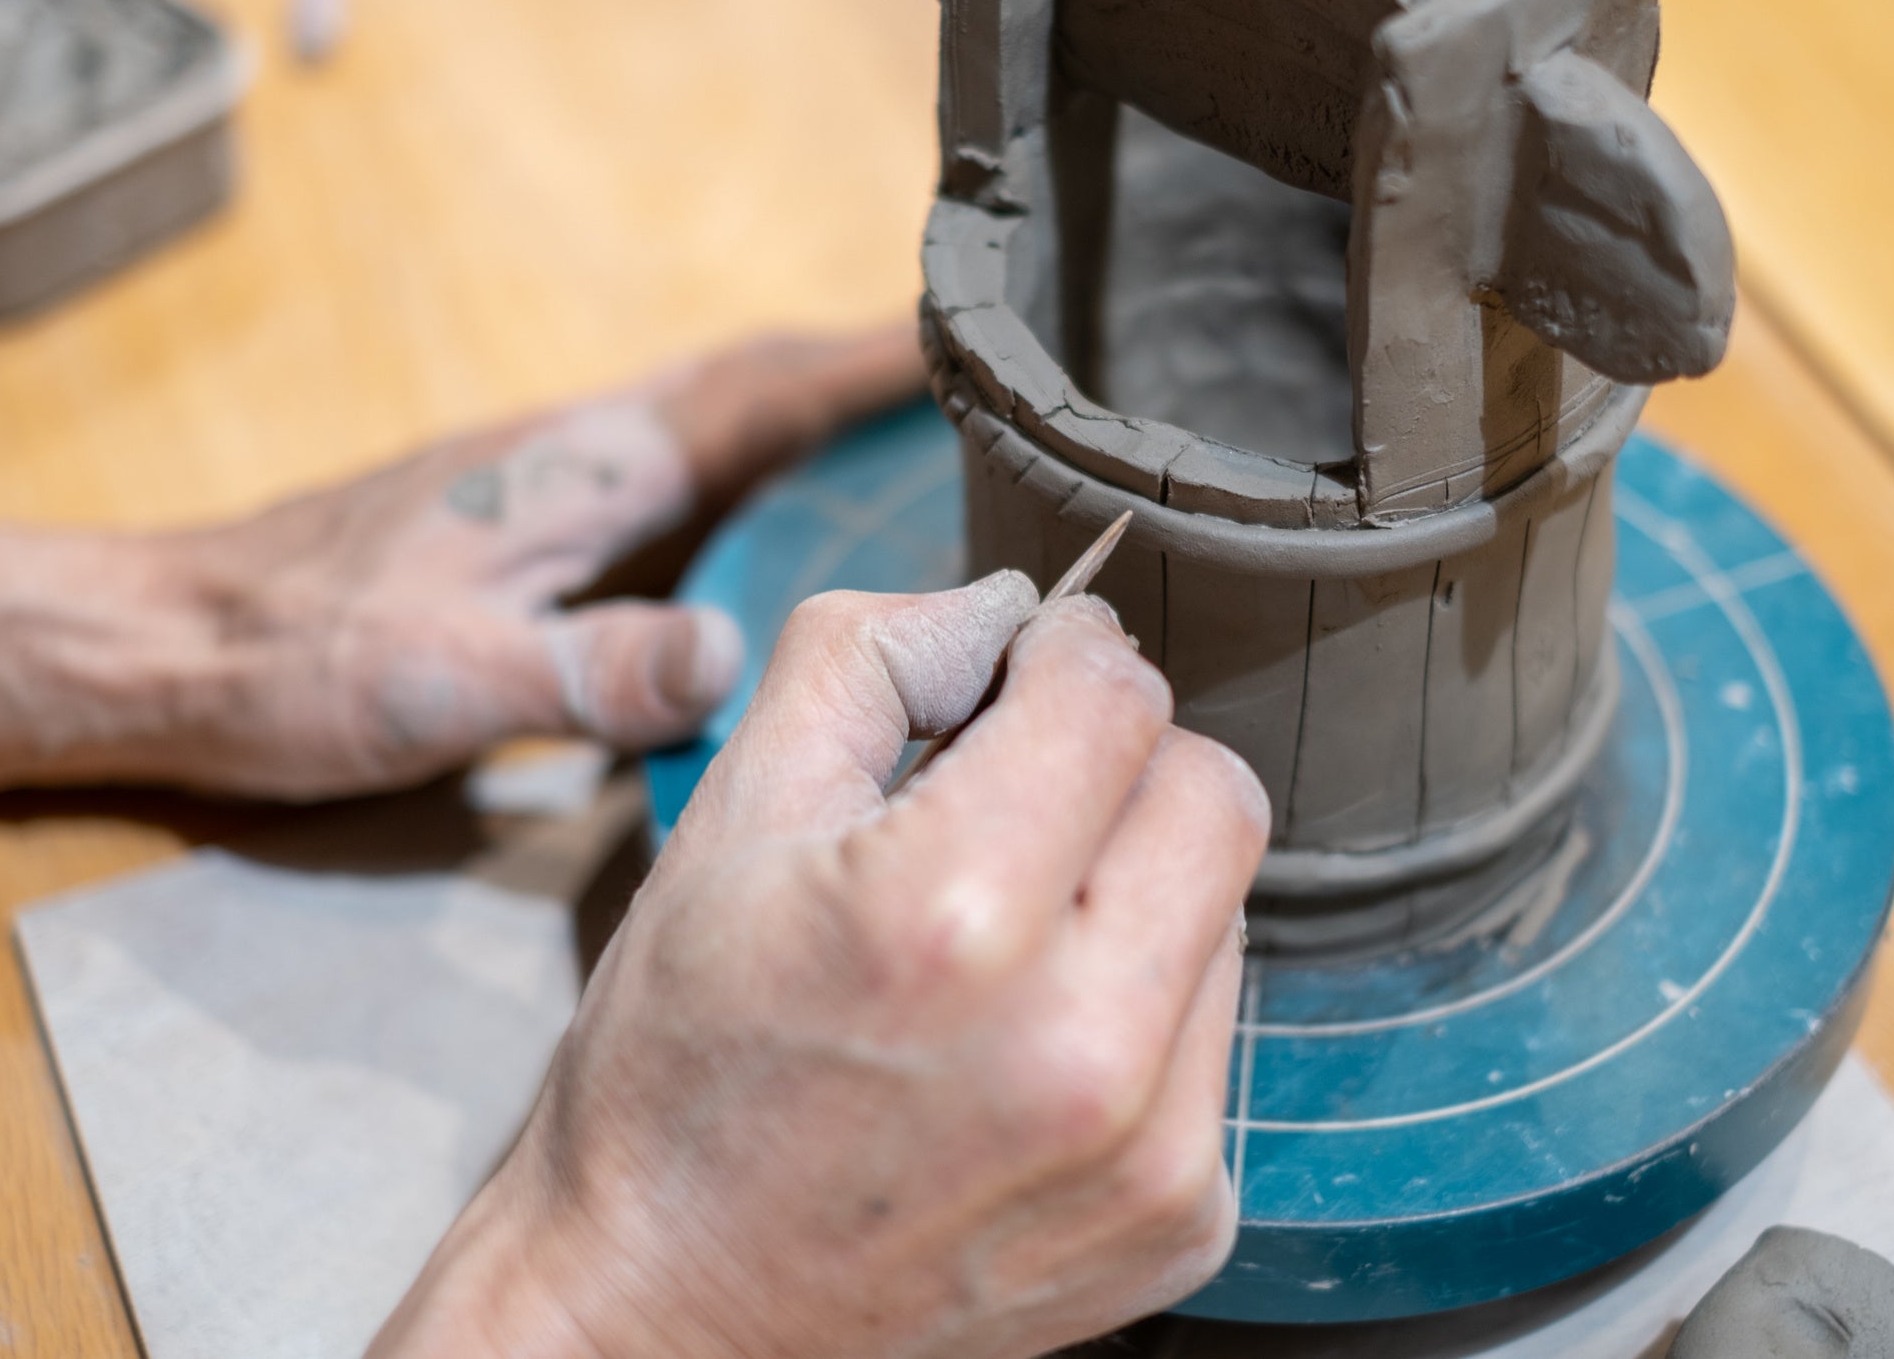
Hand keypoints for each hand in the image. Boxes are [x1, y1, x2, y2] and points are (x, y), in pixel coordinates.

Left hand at [156, 328, 924, 798]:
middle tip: (975, 387)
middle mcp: (575, 453)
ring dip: (806, 425)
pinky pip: (666, 484)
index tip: (973, 330)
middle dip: (860, 378)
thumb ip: (596, 671)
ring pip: (708, 432)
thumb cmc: (296, 659)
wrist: (163, 642)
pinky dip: (741, 484)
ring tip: (907, 457)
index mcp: (583, 467)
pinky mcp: (514, 527)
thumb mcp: (453, 682)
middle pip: (747, 390)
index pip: (757, 392)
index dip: (869, 363)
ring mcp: (543, 484)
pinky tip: (761, 543)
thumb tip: (736, 656)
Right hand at [369, 575, 1270, 1358]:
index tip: (1019, 675)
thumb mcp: (729, 817)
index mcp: (950, 916)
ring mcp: (1147, 1154)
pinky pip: (1216, 1039)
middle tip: (1021, 796)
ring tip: (1007, 941)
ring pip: (1231, 912)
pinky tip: (1027, 1046)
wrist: (663, 1316)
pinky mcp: (1180, 1224)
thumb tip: (1011, 606)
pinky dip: (1143, 1010)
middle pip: (1216, 795)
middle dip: (1123, 761)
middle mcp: (1078, 1047)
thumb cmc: (678, 1065)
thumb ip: (870, 653)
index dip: (1062, 657)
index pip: (1116, 695)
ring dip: (1139, 887)